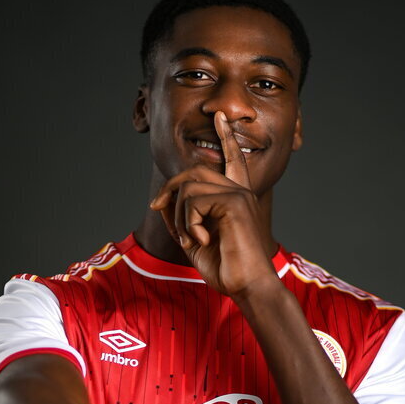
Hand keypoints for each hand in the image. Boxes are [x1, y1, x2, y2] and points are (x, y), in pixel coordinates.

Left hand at [150, 110, 277, 297]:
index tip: (219, 117)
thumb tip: (163, 202)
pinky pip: (193, 201)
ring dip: (180, 217)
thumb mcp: (197, 241)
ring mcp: (238, 194)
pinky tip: (202, 240)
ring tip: (193, 240)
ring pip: (189, 188)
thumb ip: (184, 219)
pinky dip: (188, 223)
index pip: (232, 161)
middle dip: (170, 188)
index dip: (225, 138)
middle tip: (157, 206)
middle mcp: (239, 191)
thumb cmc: (227, 269)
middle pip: (195, 172)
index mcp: (236, 198)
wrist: (248, 286)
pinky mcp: (234, 202)